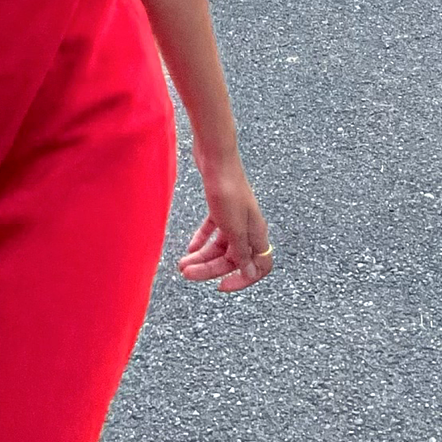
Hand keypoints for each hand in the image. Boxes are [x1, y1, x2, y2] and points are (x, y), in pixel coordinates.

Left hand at [177, 153, 273, 292]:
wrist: (216, 156)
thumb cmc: (228, 189)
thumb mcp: (234, 227)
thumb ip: (241, 251)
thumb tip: (250, 272)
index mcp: (256, 233)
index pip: (259, 266)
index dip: (243, 280)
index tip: (221, 286)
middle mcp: (248, 227)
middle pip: (232, 258)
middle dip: (210, 269)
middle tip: (186, 273)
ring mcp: (234, 216)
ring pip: (220, 246)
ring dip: (202, 257)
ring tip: (182, 264)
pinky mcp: (221, 206)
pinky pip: (213, 230)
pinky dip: (201, 240)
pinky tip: (189, 248)